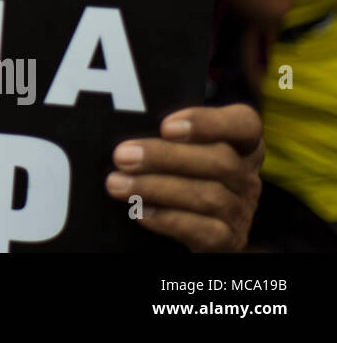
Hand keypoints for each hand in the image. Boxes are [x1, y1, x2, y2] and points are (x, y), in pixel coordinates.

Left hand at [105, 104, 263, 251]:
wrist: (186, 224)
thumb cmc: (176, 173)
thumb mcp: (178, 149)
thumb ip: (166, 137)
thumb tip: (127, 130)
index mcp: (241, 145)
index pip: (245, 124)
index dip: (208, 122)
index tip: (165, 126)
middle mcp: (247, 177)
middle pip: (220, 161)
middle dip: (165, 157)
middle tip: (122, 156)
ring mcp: (241, 211)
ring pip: (209, 196)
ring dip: (156, 188)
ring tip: (117, 184)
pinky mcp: (229, 241)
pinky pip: (204, 231)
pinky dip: (168, 219)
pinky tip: (139, 210)